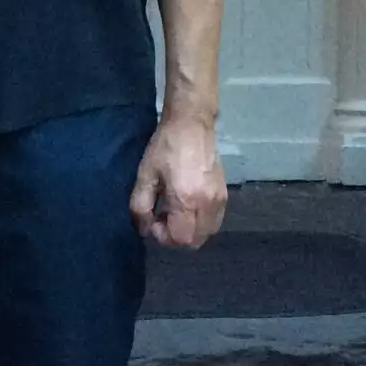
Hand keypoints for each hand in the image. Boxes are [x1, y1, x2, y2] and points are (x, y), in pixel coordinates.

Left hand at [129, 113, 226, 248]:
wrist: (191, 124)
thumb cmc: (165, 148)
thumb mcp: (145, 175)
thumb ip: (141, 206)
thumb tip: (144, 230)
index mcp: (187, 200)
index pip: (181, 239)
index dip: (164, 236)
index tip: (153, 220)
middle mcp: (208, 204)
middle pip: (195, 241)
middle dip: (176, 236)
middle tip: (162, 217)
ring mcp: (220, 200)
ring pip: (207, 233)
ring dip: (189, 230)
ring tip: (174, 211)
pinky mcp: (225, 194)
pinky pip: (214, 221)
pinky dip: (200, 222)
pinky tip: (187, 205)